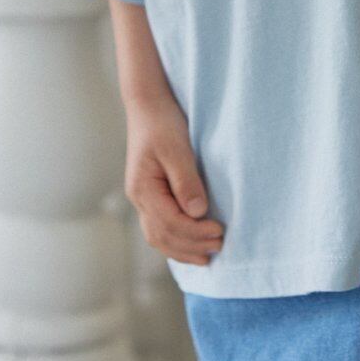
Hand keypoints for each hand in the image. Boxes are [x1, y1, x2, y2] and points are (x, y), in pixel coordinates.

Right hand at [124, 92, 224, 264]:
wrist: (149, 104)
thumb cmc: (162, 123)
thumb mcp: (177, 149)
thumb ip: (186, 181)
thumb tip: (197, 212)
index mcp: (142, 188)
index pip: (169, 223)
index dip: (195, 233)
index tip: (219, 231)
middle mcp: (139, 198)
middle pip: (162, 236)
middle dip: (191, 246)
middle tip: (219, 247)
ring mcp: (143, 198)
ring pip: (158, 236)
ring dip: (183, 249)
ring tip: (207, 256)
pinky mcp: (152, 195)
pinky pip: (160, 227)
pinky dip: (176, 241)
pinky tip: (192, 244)